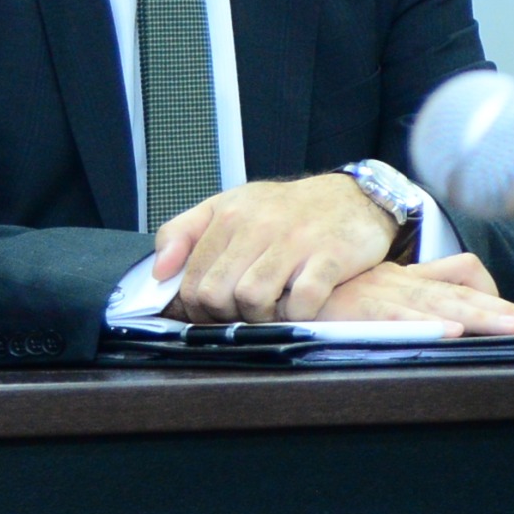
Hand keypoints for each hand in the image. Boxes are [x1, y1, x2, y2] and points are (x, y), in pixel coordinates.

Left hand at [153, 174, 414, 321]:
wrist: (356, 197)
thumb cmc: (287, 210)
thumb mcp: (230, 207)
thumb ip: (183, 233)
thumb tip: (158, 272)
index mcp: (228, 215)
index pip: (192, 281)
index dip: (199, 308)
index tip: (219, 310)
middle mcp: (258, 225)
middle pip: (217, 295)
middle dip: (228, 315)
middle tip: (246, 312)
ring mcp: (295, 241)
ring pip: (252, 299)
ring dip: (261, 316)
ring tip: (274, 307)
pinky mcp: (330, 257)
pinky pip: (301, 302)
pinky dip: (298, 313)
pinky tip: (302, 304)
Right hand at [312, 258, 513, 335]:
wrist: (279, 283)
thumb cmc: (326, 296)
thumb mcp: (372, 297)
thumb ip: (408, 306)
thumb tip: (449, 326)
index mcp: (407, 280)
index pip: (460, 282)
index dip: (495, 297)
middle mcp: (401, 283)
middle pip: (462, 295)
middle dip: (506, 311)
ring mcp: (382, 294)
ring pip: (441, 304)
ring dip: (481, 317)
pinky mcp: (359, 309)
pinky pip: (398, 317)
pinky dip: (425, 325)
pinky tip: (451, 334)